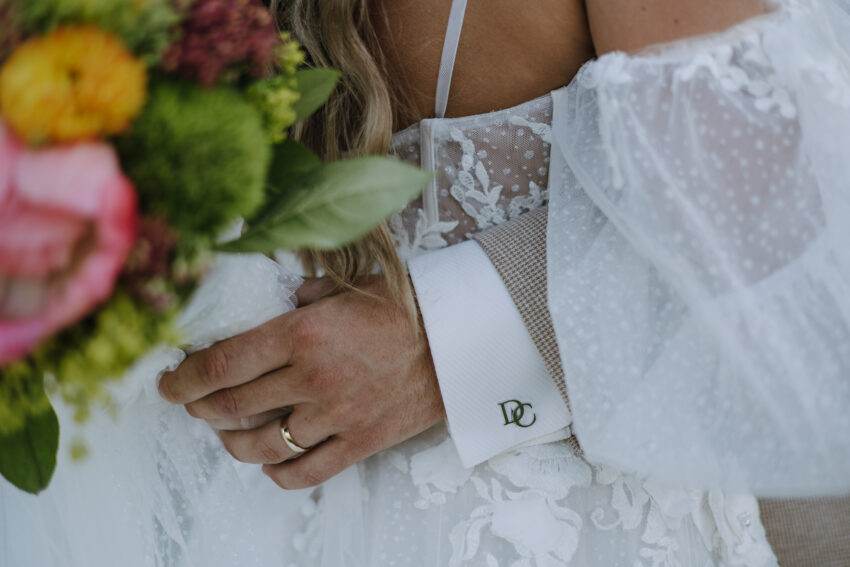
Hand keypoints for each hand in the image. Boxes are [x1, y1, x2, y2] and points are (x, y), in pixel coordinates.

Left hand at [158, 275, 444, 488]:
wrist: (459, 339)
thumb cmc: (404, 306)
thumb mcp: (349, 285)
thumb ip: (305, 295)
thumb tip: (283, 303)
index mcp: (302, 333)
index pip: (222, 364)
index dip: (183, 378)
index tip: (167, 383)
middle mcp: (312, 379)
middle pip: (231, 407)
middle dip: (199, 407)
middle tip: (192, 403)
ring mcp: (335, 416)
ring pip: (260, 445)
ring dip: (231, 442)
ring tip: (224, 432)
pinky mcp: (359, 442)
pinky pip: (305, 471)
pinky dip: (277, 472)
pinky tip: (269, 462)